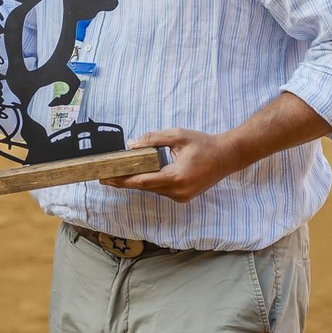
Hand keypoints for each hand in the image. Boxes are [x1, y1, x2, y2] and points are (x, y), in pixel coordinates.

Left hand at [100, 127, 251, 203]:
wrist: (227, 156)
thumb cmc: (204, 144)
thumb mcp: (178, 136)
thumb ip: (153, 139)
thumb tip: (131, 145)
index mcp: (176, 177)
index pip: (142, 181)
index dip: (121, 179)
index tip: (105, 177)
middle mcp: (178, 192)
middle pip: (144, 187)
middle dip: (124, 181)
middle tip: (104, 175)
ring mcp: (181, 196)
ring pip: (152, 189)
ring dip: (136, 181)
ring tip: (117, 173)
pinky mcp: (183, 196)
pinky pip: (160, 189)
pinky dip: (149, 182)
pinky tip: (137, 175)